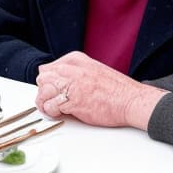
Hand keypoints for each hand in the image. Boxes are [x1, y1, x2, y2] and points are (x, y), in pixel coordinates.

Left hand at [35, 51, 167, 129]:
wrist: (130, 100)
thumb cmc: (116, 89)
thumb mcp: (93, 70)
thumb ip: (75, 71)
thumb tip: (56, 78)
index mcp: (77, 59)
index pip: (49, 67)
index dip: (50, 81)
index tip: (55, 89)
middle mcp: (72, 69)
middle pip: (43, 78)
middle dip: (45, 90)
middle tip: (54, 99)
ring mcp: (72, 84)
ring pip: (43, 92)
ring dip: (46, 102)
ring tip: (55, 108)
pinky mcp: (73, 102)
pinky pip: (51, 106)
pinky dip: (52, 112)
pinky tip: (61, 113)